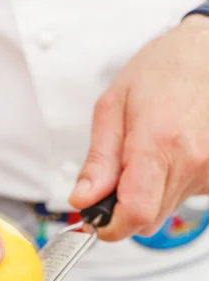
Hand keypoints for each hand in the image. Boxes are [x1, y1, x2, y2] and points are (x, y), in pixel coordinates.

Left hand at [70, 15, 208, 240]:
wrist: (205, 54)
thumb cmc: (161, 71)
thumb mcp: (112, 108)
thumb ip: (98, 161)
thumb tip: (83, 200)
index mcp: (159, 143)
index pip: (135, 214)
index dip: (111, 226)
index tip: (98, 221)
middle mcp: (191, 161)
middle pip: (148, 219)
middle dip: (125, 208)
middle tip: (118, 174)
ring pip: (165, 211)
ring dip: (148, 195)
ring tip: (148, 154)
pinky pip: (183, 198)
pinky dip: (168, 186)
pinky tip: (168, 156)